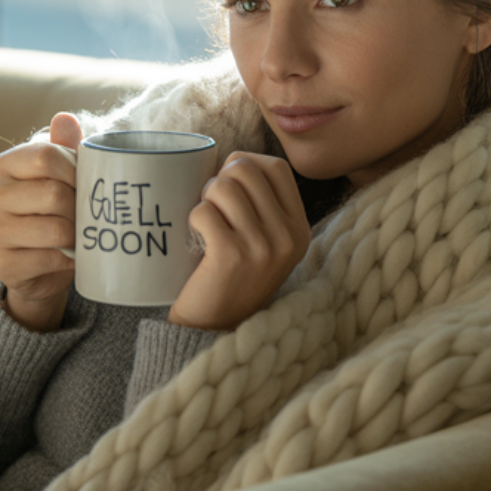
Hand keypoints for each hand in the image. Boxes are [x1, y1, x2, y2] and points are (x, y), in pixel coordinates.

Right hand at [0, 112, 81, 331]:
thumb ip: (62, 147)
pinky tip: (71, 256)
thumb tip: (65, 118)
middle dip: (80, 207)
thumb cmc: (50, 211)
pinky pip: (51, 258)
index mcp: (1, 166)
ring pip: (55, 229)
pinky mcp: (2, 265)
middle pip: (54, 194)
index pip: (44, 155)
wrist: (37, 264)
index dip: (76, 169)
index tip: (86, 183)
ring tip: (82, 234)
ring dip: (78, 234)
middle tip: (89, 214)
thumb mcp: (57, 175)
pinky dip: (70, 259)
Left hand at [168, 152, 311, 331]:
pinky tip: (196, 239)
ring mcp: (262, 247)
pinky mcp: (232, 256)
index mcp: (299, 228)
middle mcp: (287, 236)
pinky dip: (192, 219)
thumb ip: (260, 205)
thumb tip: (231, 161)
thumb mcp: (265, 243)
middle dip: (219, 180)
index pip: (276, 167)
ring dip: (204, 200)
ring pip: (222, 186)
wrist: (212, 330)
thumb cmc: (230, 277)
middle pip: (245, 169)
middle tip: (211, 207)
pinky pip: (203, 211)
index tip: (229, 183)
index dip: (246, 163)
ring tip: (204, 223)